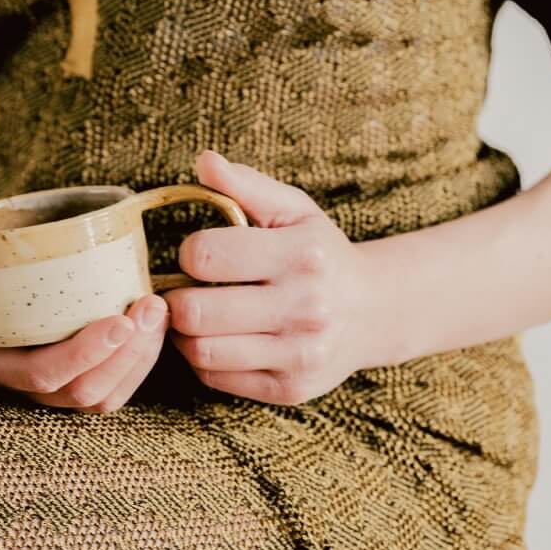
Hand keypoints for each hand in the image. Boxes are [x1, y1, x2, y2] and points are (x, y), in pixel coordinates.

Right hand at [0, 273, 169, 412]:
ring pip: (106, 397)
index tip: (119, 320)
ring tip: (157, 311)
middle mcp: (24, 394)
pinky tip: (155, 327)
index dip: (85, 354)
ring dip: (140, 358)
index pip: (44, 376)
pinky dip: (140, 362)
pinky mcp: (75, 385)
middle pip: (86, 391)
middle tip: (151, 306)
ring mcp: (53, 395)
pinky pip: (114, 390)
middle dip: (126, 353)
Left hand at [162, 150, 378, 405]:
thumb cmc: (319, 254)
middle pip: (195, 312)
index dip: (188, 253)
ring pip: (202, 351)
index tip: (198, 256)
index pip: (205, 256)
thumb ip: (246, 185)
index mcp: (302, 255)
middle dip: (176, 299)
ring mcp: (300, 353)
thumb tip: (204, 161)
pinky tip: (218, 340)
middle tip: (181, 291)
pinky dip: (205, 360)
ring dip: (185, 334)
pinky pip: (216, 379)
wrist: (374, 311)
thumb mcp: (293, 210)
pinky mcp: (291, 388)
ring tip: (195, 316)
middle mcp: (305, 307)